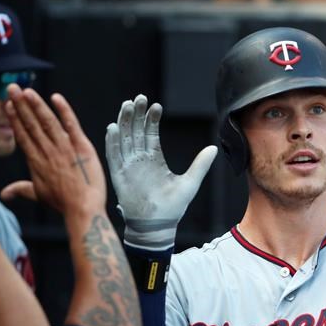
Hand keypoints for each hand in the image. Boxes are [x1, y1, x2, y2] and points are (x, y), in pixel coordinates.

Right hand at [3, 85, 105, 214]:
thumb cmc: (63, 203)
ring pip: (48, 122)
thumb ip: (21, 189)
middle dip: (21, 105)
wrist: (82, 208)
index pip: (23, 135)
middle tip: (12, 88)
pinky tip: (56, 98)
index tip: (9, 104)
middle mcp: (47, 152)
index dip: (15, 118)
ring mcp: (65, 148)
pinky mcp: (82, 147)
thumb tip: (5, 194)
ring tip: (27, 91)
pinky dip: (64, 111)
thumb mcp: (39, 195)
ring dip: (36, 105)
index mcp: (36, 161)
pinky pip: (72, 125)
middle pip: (31, 125)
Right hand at [105, 94, 216, 248]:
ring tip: (127, 106)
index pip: (150, 134)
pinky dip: (113, 142)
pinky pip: (114, 156)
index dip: (152, 119)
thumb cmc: (173, 207)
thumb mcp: (191, 182)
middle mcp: (140, 160)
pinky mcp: (119, 176)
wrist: (158, 226)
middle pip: (135, 132)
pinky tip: (113, 128)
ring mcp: (129, 167)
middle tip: (139, 98)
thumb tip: (213, 148)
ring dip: (125, 123)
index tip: (156, 105)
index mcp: (155, 160)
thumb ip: (200, 165)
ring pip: (124, 139)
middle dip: (137, 115)